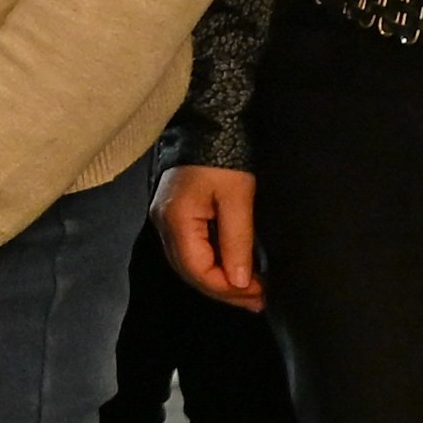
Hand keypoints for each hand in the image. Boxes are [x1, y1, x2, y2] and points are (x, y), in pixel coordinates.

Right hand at [158, 165, 263, 312]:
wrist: (209, 122)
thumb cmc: (224, 156)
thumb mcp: (238, 197)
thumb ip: (237, 241)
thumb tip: (239, 282)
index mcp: (176, 220)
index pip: (197, 269)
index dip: (227, 288)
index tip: (258, 293)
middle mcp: (164, 224)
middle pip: (190, 272)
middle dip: (225, 290)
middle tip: (258, 300)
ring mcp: (167, 219)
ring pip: (190, 264)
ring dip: (220, 280)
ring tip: (251, 291)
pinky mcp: (176, 214)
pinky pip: (192, 250)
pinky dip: (214, 264)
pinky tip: (234, 269)